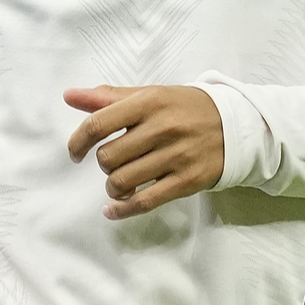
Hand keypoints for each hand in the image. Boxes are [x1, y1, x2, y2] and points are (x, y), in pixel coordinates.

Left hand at [65, 85, 224, 219]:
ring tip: (119, 182)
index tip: (75, 152)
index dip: (78, 141)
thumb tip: (69, 95)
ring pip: (123, 181)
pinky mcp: (187, 181)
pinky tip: (112, 210)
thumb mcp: (149, 94)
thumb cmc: (183, 108)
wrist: (235, 125)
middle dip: (102, 164)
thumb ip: (107, 96)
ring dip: (112, 187)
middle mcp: (162, 128)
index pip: (98, 124)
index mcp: (149, 102)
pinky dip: (122, 210)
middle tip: (112, 162)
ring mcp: (176, 156)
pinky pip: (145, 201)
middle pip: (108, 157)